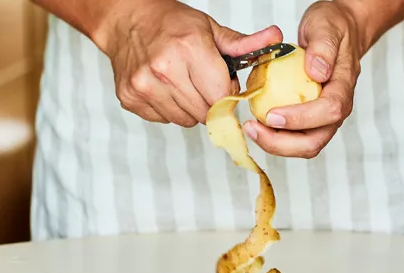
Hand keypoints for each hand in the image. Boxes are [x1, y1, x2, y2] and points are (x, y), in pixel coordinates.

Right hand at [95, 0, 281, 126]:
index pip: (222, 97)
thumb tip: (276, 39)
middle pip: (205, 112)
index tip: (224, 86)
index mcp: (189, 49)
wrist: (127, 21)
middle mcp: (164, 69)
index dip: (228, 95)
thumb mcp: (210, 29)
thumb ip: (243, 44)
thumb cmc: (171, 24)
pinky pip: (164, 120)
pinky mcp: (131, 99)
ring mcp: (145, 86)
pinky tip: (165, 88)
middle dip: (210, 103)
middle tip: (202, 83)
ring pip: (185, 120)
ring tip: (182, 84)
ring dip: (189, 108)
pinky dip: (169, 109)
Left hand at [242, 1, 363, 157]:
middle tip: (253, 129)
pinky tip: (255, 124)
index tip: (272, 114)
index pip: (329, 111)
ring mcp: (323, 119)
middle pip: (314, 142)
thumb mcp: (326, 26)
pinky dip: (273, 136)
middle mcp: (336, 111)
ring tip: (250, 128)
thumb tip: (317, 72)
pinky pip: (292, 137)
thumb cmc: (333, 29)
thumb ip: (323, 47)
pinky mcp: (310, 121)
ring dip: (274, 144)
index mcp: (343, 88)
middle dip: (282, 143)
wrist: (337, 34)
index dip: (301, 118)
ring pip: (302, 146)